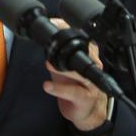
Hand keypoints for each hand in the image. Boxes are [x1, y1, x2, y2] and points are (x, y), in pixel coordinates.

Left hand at [42, 18, 109, 135]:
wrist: (86, 112)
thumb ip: (56, 55)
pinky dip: (59, 89)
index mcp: (89, 57)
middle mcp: (92, 69)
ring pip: (79, 74)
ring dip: (62, 69)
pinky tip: (47, 86)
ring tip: (48, 64)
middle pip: (83, 55)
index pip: (81, 40)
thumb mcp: (65, 68)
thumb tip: (43, 40)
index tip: (55, 23)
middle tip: (50, 44)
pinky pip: (73, 92)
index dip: (69, 31)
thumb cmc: (75, 87)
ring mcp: (90, 84)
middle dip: (67, 49)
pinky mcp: (85, 98)